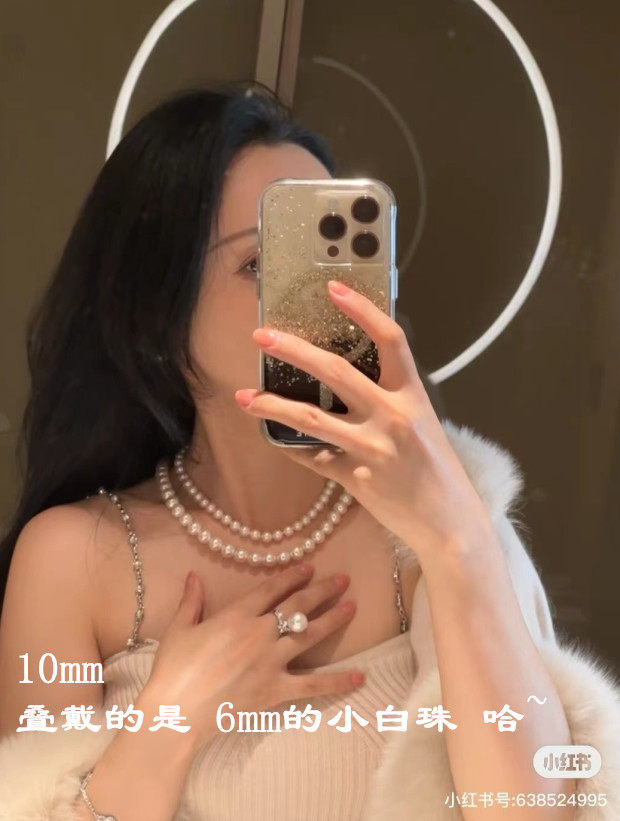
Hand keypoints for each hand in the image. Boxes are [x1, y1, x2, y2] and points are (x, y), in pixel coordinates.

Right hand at [143, 564, 361, 754]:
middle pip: (297, 606)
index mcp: (236, 616)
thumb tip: (193, 575)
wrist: (175, 713)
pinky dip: (338, 681)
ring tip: (352, 607)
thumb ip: (191, 601)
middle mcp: (259, 633)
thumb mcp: (178, 629)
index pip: (271, 590)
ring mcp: (271, 662)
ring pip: (309, 635)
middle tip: (343, 579)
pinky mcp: (276, 690)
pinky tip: (361, 677)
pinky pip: (313, 685)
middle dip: (322, 590)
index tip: (309, 567)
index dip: (292, 576)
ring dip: (333, 620)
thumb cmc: (172, 670)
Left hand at [235, 279, 494, 556]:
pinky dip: (290, 447)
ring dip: (273, 405)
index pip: (390, 340)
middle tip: (261, 336)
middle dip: (294, 350)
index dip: (362, 311)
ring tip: (244, 395)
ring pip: (311, 419)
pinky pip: (312, 458)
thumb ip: (389, 397)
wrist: (449, 523)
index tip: (333, 289)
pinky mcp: (354, 479)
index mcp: (413, 395)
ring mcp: (372, 449)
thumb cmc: (435, 468)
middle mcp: (393, 416)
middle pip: (336, 372)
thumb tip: (344, 375)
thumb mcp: (422, 423)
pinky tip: (271, 437)